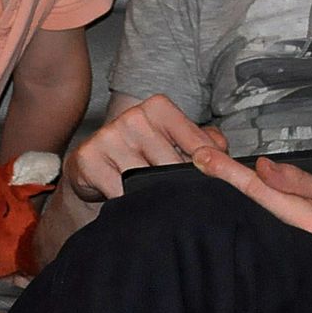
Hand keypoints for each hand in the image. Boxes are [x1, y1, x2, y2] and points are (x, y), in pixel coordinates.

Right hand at [63, 94, 226, 202]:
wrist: (95, 169)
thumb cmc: (142, 155)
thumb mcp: (174, 142)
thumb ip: (205, 142)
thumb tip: (222, 154)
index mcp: (158, 108)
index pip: (195, 141)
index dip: (206, 166)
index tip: (209, 182)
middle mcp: (133, 116)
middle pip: (172, 165)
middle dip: (181, 186)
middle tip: (183, 200)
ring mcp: (110, 136)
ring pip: (147, 179)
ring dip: (156, 197)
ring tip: (160, 203)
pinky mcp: (89, 158)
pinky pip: (120, 191)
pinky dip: (131, 204)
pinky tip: (134, 205)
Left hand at [191, 147, 311, 256]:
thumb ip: (296, 181)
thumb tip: (263, 167)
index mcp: (302, 220)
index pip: (256, 191)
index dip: (227, 173)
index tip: (204, 158)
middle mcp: (286, 236)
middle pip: (243, 204)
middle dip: (217, 182)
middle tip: (192, 158)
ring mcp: (279, 245)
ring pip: (245, 214)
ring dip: (224, 193)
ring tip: (202, 169)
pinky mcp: (276, 248)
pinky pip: (254, 223)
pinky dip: (237, 207)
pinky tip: (222, 194)